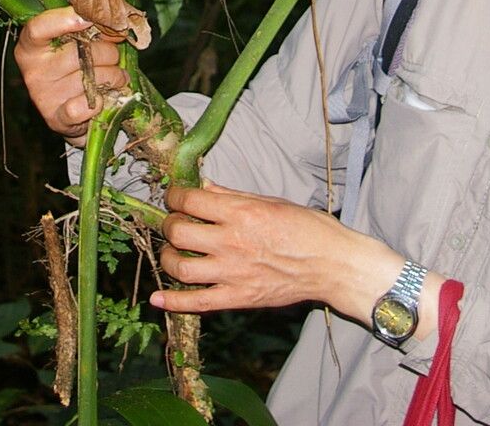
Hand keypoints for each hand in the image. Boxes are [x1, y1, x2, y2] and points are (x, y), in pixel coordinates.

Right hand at [13, 7, 129, 143]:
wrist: (70, 113)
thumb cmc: (73, 68)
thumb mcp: (75, 44)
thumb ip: (89, 29)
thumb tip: (115, 21)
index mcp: (30, 47)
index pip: (38, 28)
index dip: (64, 20)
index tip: (89, 18)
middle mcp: (32, 72)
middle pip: (78, 53)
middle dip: (107, 52)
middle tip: (114, 55)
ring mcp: (43, 97)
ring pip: (91, 78)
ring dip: (114, 76)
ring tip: (116, 77)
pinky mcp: (56, 119)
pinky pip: (87, 105)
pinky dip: (102, 101)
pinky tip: (103, 97)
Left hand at [149, 183, 400, 321]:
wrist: (332, 264)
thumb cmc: (307, 228)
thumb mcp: (270, 201)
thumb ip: (232, 195)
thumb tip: (203, 186)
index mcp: (240, 212)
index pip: (189, 200)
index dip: (174, 196)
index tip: (175, 198)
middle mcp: (231, 241)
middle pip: (178, 232)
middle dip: (168, 225)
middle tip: (174, 224)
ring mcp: (233, 272)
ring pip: (180, 268)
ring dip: (167, 258)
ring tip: (172, 252)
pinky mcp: (238, 298)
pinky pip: (198, 303)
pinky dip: (173, 302)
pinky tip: (157, 300)